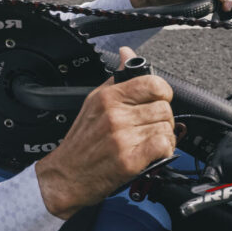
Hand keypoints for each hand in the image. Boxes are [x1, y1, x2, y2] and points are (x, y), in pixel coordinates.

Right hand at [35, 47, 175, 218]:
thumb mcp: (93, 102)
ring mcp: (122, 138)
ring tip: (148, 142)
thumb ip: (116, 78)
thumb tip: (127, 54)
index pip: (153, 83)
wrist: (65, 176)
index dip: (162, 93)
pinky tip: (151, 153)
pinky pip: (164, 146)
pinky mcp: (129, 161)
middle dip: (163, 120)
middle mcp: (115, 116)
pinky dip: (164, 151)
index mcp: (107, 98)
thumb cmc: (80, 143)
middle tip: (150, 128)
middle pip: (164, 108)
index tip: (156, 101)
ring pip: (166, 128)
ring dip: (163, 137)